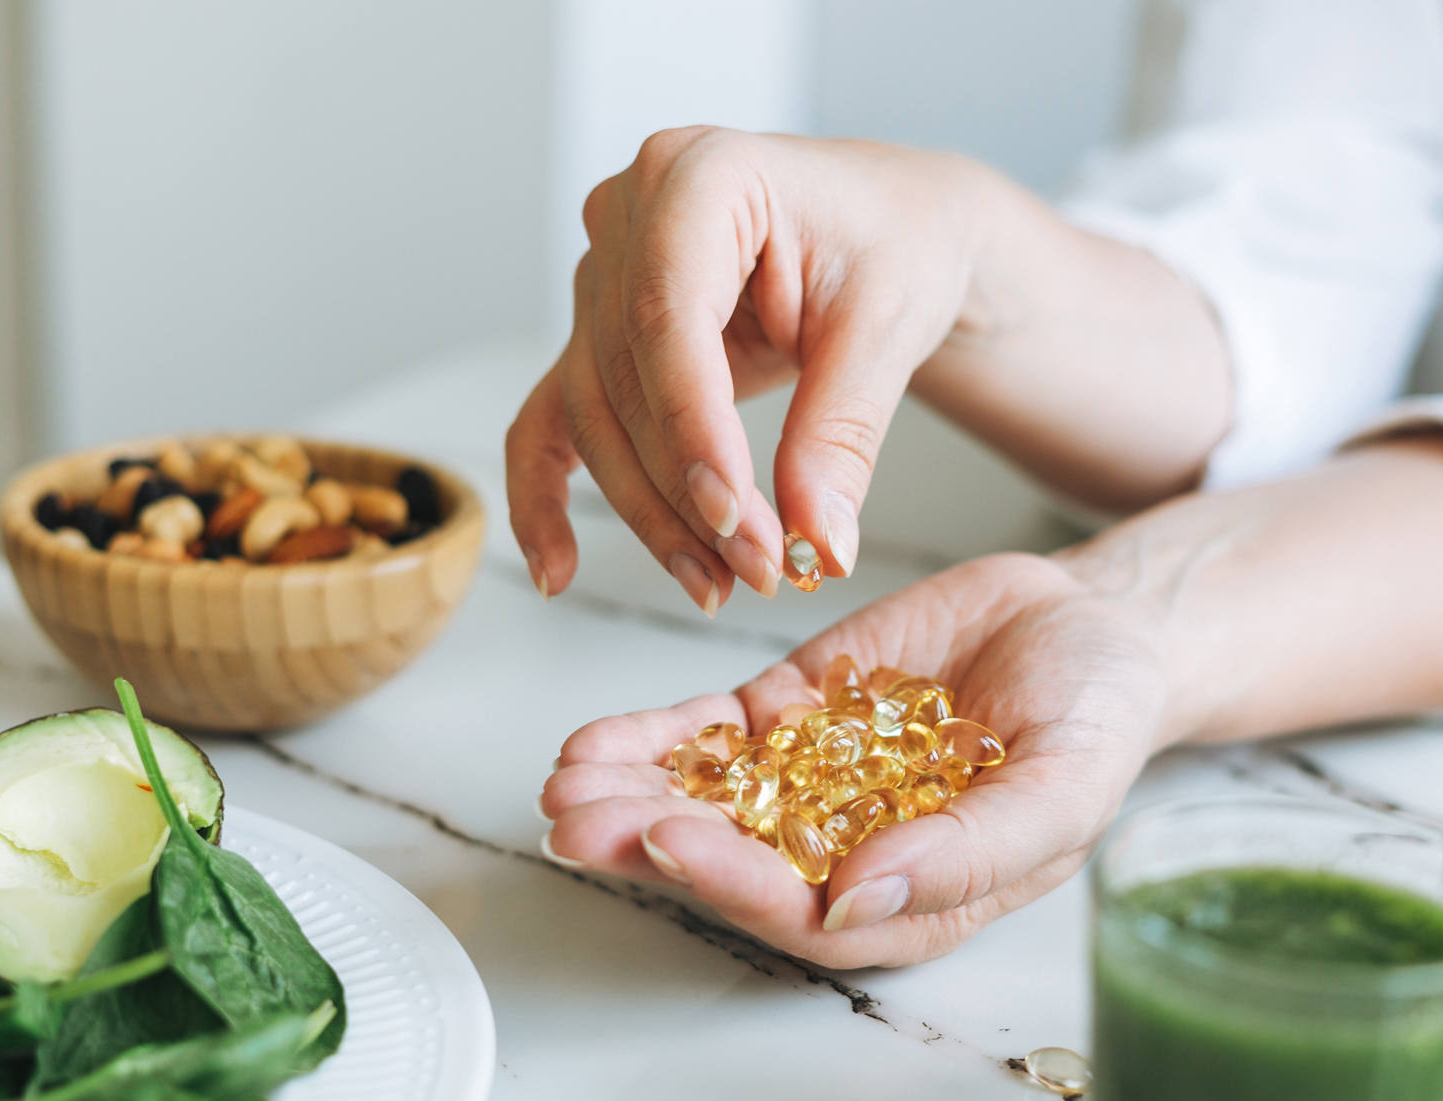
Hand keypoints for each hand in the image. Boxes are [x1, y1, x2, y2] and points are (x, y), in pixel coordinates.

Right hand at [505, 127, 986, 612]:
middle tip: (758, 570)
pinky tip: (560, 569)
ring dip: (651, 513)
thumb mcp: (888, 329)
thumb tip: (818, 543)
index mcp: (700, 174)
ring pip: (596, 416)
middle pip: (625, 379)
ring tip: (718, 583)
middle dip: (687, 491)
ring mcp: (604, 274)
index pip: (667, 316)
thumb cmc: (896, 244)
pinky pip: (553, 418)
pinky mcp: (600, 334)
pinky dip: (546, 495)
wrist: (895, 231)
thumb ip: (841, 434)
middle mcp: (629, 214)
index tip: (735, 518)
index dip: (692, 429)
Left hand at [538, 552, 1170, 968]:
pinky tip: (597, 741)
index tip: (669, 842)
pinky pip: (715, 731)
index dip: (733, 883)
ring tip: (566, 781)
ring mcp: (814, 776)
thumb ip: (968, 851)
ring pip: (708, 797)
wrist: (1090, 624)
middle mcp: (847, 846)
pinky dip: (656, 736)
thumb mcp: (1061, 788)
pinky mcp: (796, 711)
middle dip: (648, 841)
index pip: (804, 911)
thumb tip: (857, 902)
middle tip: (577, 821)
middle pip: (733, 859)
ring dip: (632, 792)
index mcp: (909, 893)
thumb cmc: (1097, 718)